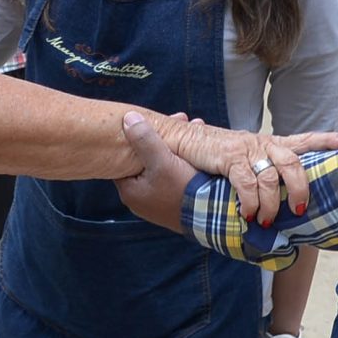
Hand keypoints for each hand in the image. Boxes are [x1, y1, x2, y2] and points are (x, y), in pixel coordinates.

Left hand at [116, 113, 197, 231]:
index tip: (156, 121)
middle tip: (181, 120)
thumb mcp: (162, 161)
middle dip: (162, 139)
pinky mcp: (175, 204)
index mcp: (129, 191)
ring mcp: (158, 203)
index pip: (125, 157)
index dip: (139, 135)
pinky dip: (182, 162)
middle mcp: (140, 200)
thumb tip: (127, 118)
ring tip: (193, 128)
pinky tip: (196, 150)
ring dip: (174, 148)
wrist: (212, 218)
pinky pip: (174, 176)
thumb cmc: (183, 191)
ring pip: (162, 166)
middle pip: (145, 159)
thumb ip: (144, 139)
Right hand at [172, 122, 337, 225]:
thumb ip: (264, 173)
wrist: (183, 139)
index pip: (305, 139)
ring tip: (265, 219)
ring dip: (271, 204)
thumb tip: (281, 201)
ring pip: (271, 177)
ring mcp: (247, 150)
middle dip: (300, 188)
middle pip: (294, 163)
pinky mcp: (229, 158)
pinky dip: (250, 201)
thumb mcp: (246, 159)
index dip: (327, 140)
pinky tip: (247, 213)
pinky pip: (247, 183)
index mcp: (272, 144)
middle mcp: (263, 145)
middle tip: (300, 209)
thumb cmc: (217, 154)